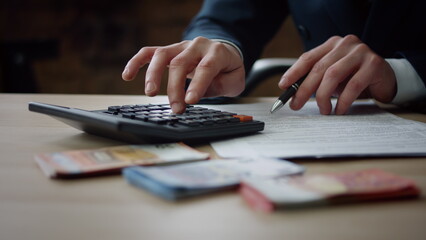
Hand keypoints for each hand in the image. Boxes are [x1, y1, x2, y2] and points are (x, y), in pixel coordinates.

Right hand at [122, 37, 244, 112]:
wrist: (224, 53)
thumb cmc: (228, 69)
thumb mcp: (235, 80)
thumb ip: (222, 86)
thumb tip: (198, 94)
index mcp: (217, 52)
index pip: (205, 67)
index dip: (197, 84)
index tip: (190, 101)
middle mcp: (197, 46)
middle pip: (181, 63)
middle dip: (176, 88)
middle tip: (176, 108)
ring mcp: (181, 47)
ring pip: (163, 55)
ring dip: (153, 75)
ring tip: (150, 93)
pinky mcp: (169, 51)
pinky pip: (150, 53)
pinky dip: (136, 62)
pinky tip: (127, 75)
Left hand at [278, 35, 396, 114]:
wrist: (385, 79)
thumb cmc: (354, 78)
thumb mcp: (332, 78)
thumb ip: (315, 80)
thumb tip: (293, 95)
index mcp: (331, 45)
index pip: (308, 57)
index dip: (293, 72)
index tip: (283, 86)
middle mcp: (345, 44)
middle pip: (318, 68)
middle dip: (304, 89)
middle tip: (296, 105)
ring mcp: (360, 52)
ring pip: (333, 75)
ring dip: (323, 96)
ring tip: (323, 110)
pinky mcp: (374, 64)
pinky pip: (353, 85)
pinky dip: (343, 100)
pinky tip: (339, 110)